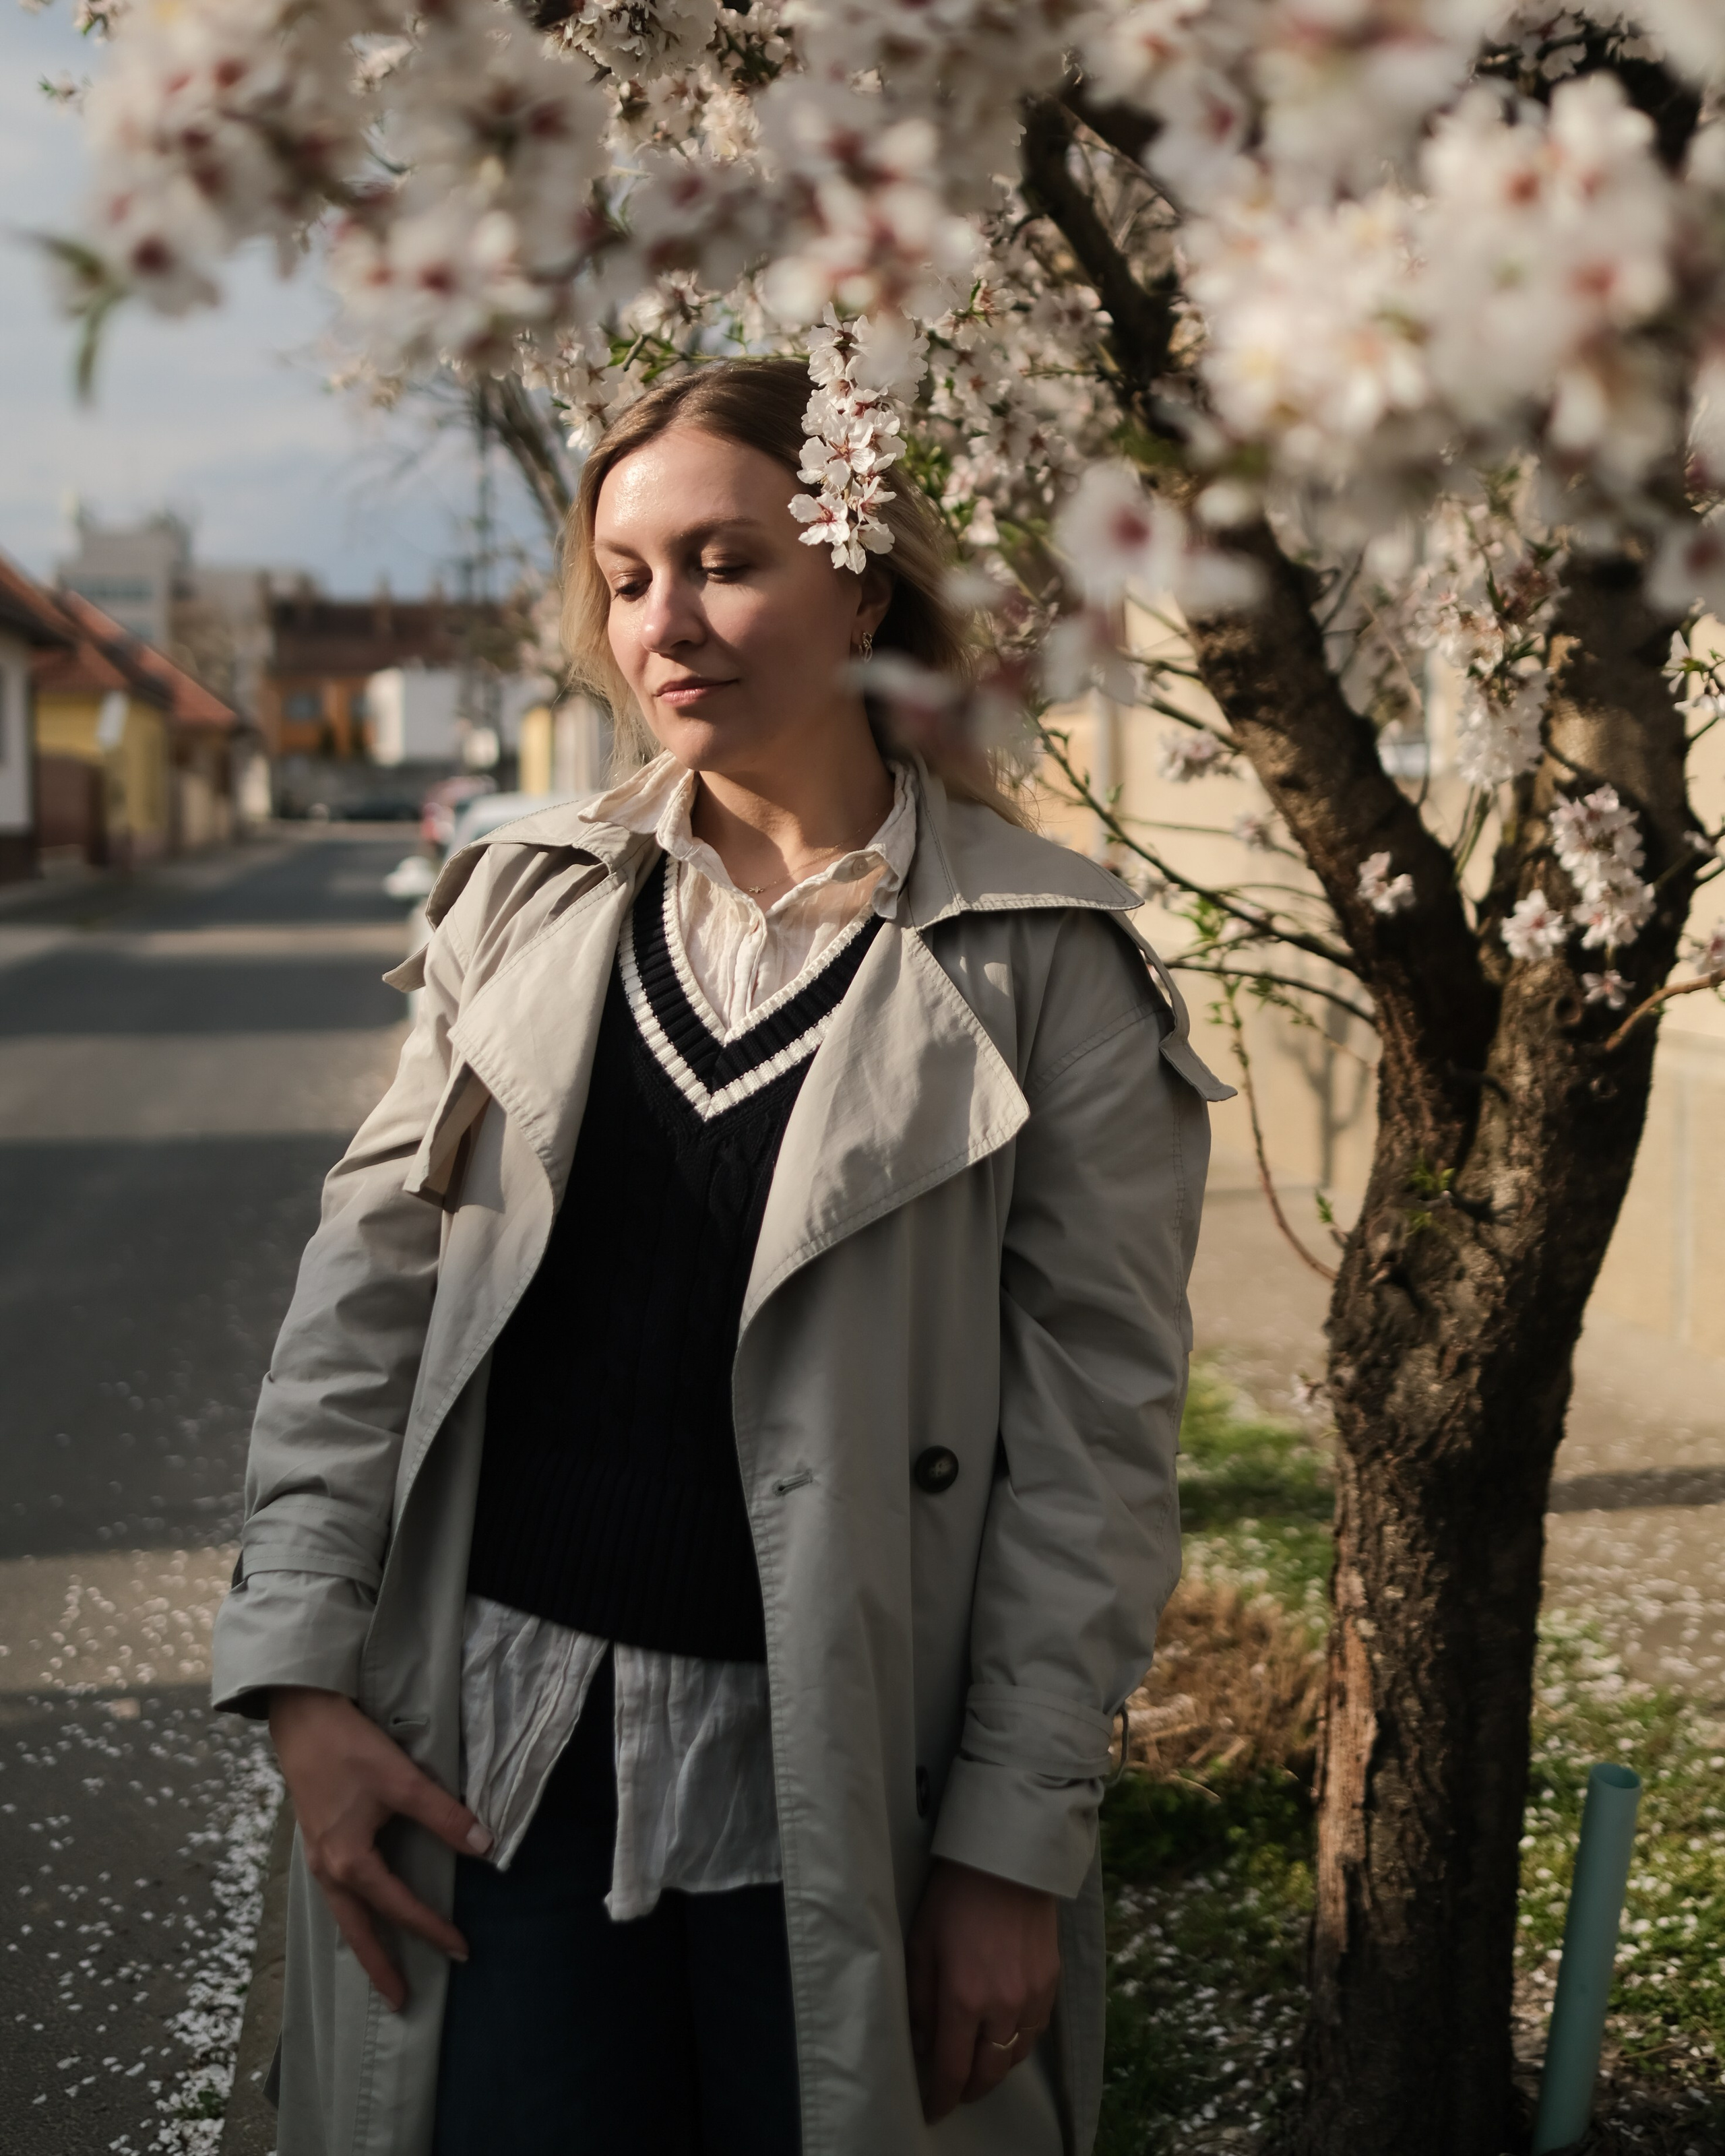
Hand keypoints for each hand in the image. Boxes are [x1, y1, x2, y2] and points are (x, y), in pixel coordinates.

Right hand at [268, 1687, 492, 2011]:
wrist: (302, 1718)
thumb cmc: (350, 1748)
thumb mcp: (401, 1781)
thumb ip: (444, 1817)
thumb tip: (485, 1847)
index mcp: (349, 1862)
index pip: (399, 1907)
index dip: (432, 1930)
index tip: (462, 1951)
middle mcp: (328, 1869)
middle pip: (358, 1930)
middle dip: (380, 1965)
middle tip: (401, 2000)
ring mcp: (318, 1857)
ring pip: (344, 1914)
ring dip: (364, 1942)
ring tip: (382, 1968)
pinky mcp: (317, 1841)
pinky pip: (336, 1893)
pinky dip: (352, 1913)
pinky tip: (363, 1912)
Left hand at [905, 1859, 1060, 2122]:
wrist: (1007, 1860)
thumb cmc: (954, 1897)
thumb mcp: (921, 1944)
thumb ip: (920, 2000)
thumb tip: (925, 2044)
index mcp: (963, 1998)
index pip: (953, 2069)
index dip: (942, 2097)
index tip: (933, 2110)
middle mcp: (1002, 2006)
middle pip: (989, 2072)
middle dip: (971, 2089)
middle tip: (956, 2093)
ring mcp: (1032, 1995)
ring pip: (1016, 2055)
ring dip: (997, 2068)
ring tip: (980, 2067)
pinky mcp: (1052, 1981)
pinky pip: (1036, 2029)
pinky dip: (1019, 2043)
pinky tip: (1007, 2037)